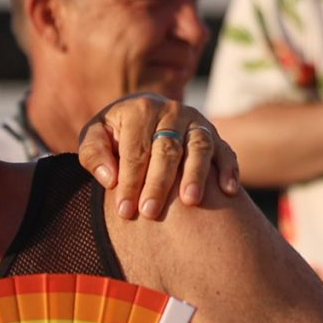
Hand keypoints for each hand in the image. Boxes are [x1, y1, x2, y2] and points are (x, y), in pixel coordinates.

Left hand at [80, 94, 241, 221]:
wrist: (144, 113)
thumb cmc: (115, 133)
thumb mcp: (95, 136)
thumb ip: (94, 153)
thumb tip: (110, 178)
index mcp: (139, 110)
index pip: (135, 151)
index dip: (130, 182)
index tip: (125, 211)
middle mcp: (171, 111)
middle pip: (167, 150)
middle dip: (158, 184)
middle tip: (150, 213)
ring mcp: (196, 121)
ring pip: (199, 147)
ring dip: (196, 175)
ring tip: (190, 202)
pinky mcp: (214, 133)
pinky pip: (225, 150)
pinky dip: (229, 169)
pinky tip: (228, 191)